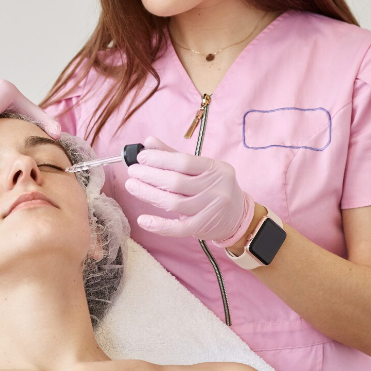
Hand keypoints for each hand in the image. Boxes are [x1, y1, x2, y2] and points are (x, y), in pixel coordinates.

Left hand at [124, 136, 254, 243]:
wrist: (238, 216)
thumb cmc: (214, 187)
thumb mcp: (201, 168)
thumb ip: (174, 156)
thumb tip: (149, 142)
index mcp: (215, 168)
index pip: (184, 161)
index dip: (160, 159)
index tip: (141, 157)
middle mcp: (216, 188)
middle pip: (176, 182)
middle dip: (150, 176)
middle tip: (132, 171)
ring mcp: (211, 209)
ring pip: (174, 203)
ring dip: (149, 194)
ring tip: (132, 186)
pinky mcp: (203, 227)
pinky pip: (178, 228)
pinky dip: (159, 225)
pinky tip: (143, 219)